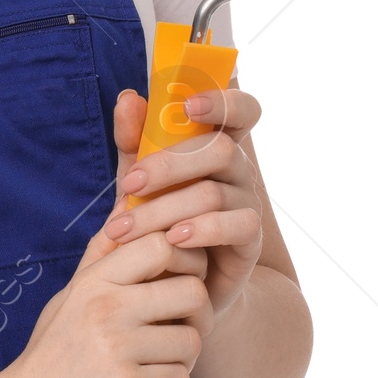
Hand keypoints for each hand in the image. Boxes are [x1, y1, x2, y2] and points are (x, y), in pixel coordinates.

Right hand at [0, 228, 214, 377]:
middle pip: (192, 290)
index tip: (175, 282)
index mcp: (93, 280)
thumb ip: (102, 254)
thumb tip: (126, 202)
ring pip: (192, 341)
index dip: (184, 260)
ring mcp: (116, 348)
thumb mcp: (70, 296)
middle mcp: (105, 307)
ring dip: (182, 359)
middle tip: (180, 329)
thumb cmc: (51, 355)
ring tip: (156, 364)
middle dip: (197, 314)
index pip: (162, 244)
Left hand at [99, 85, 264, 322]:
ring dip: (164, 209)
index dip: (222, 100)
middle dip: (169, 165)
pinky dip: (201, 230)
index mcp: (215, 142)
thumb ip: (132, 138)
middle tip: (130, 184)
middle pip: (220, 148)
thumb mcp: (138, 175)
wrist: (175, 280)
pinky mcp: (250, 238)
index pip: (240, 109)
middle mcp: (238, 168)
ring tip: (127, 229)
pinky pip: (235, 225)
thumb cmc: (157, 216)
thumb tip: (128, 98)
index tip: (187, 106)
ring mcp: (248, 201)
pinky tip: (172, 240)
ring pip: (214, 192)